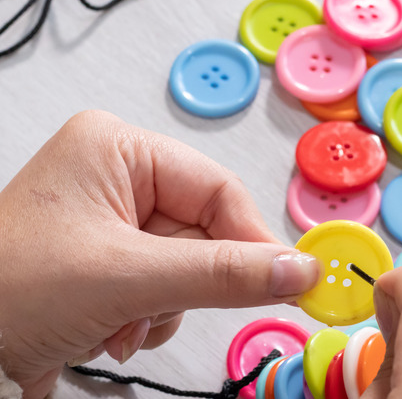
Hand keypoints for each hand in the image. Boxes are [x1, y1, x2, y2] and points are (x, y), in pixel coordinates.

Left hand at [0, 111, 319, 397]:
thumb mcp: (127, 279)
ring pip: (189, 265)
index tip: (287, 278)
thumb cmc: (3, 292)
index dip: (252, 239)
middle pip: (205, 231)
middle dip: (188, 282)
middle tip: (168, 307)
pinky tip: (112, 328)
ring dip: (168, 305)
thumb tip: (295, 269)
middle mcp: (117, 178)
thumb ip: (222, 273)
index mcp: (117, 149)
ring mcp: (113, 221)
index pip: (217, 189)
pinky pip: (166, 285)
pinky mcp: (109, 260)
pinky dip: (151, 316)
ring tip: (122, 321)